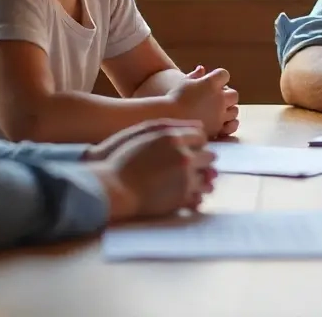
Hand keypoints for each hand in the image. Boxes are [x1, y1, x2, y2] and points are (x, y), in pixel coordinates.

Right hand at [86, 119, 215, 221]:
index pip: (200, 137)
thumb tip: (199, 125)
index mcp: (173, 138)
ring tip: (193, 180)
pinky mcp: (182, 198)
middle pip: (208, 156)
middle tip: (194, 164)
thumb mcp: (144, 132)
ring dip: (203, 178)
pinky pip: (200, 195)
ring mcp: (185, 178)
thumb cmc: (123, 157)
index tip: (191, 148)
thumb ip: (171, 125)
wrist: (112, 187)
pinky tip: (189, 193)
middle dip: (202, 159)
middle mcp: (183, 156)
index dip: (196, 143)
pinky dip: (197, 194)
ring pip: (208, 177)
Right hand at [167, 66, 239, 137]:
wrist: (167, 120)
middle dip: (227, 95)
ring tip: (218, 111)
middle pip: (234, 94)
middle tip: (217, 98)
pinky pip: (232, 125)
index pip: (224, 75)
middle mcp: (218, 98)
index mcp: (210, 83)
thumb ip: (195, 76)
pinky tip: (220, 121)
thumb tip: (201, 69)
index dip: (220, 77)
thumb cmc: (173, 99)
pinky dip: (229, 123)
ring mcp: (219, 114)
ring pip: (235, 110)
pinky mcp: (217, 128)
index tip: (213, 81)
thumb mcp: (183, 83)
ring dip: (229, 109)